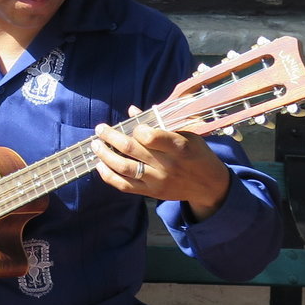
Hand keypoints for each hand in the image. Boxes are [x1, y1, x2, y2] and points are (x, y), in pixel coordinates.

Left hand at [93, 106, 231, 218]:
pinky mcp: (151, 193)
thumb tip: (132, 111)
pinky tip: (100, 165)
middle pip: (131, 149)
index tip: (131, 125)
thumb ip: (159, 124)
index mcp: (179, 147)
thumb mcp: (186, 135)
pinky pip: (124, 185)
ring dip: (104, 154)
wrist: (209, 186)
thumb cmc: (197, 154)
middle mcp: (167, 165)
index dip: (136, 129)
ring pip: (123, 167)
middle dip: (110, 137)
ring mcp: (158, 181)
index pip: (151, 137)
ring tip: (95, 145)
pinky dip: (108, 175)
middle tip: (100, 129)